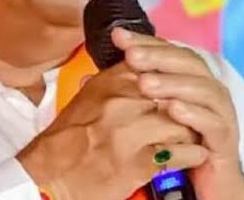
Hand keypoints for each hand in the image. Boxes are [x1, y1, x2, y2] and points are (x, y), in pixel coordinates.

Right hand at [17, 60, 208, 199]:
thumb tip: (139, 67)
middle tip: (194, 112)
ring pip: (181, 122)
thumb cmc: (66, 139)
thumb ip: (114, 82)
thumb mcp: (87, 99)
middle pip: (173, 92)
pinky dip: (191, 155)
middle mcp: (120, 102)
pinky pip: (180, 153)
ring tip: (194, 135)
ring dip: (191, 130)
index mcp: (108, 82)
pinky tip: (193, 155)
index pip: (155, 67)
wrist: (49, 176)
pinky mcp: (138, 163)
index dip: (173, 77)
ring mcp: (130, 132)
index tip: (181, 86)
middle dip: (186, 103)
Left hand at [113, 28, 243, 199]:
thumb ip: (123, 92)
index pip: (168, 50)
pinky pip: (213, 122)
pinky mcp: (225, 139)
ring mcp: (220, 112)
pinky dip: (194, 114)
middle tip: (131, 56)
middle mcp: (207, 89)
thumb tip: (88, 77)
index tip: (118, 36)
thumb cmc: (171, 143)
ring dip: (173, 83)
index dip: (144, 41)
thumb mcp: (144, 114)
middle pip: (187, 62)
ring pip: (202, 89)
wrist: (202, 183)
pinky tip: (173, 110)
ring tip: (146, 83)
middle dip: (157, 57)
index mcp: (188, 78)